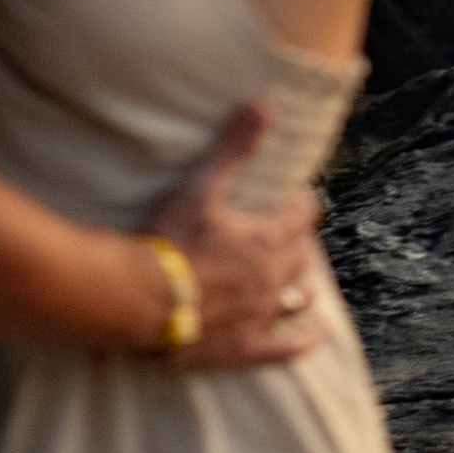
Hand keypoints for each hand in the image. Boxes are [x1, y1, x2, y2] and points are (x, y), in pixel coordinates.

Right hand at [141, 104, 325, 371]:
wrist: (138, 300)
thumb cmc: (167, 238)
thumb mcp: (200, 184)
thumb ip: (233, 146)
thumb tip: (264, 104)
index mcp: (265, 237)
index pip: (303, 214)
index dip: (302, 201)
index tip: (295, 195)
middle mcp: (271, 277)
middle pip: (302, 253)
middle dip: (299, 238)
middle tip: (288, 229)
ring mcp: (260, 315)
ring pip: (299, 295)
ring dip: (302, 280)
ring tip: (299, 271)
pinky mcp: (245, 347)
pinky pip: (286, 348)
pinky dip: (304, 340)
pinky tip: (315, 334)